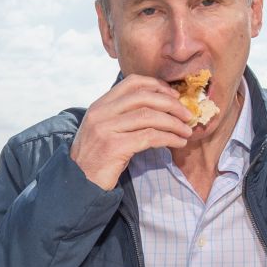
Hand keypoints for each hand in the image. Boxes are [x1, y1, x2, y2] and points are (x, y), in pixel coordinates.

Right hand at [70, 74, 193, 189]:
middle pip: (144, 97)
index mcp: (100, 105)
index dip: (157, 86)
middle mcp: (101, 113)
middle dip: (171, 104)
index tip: (175, 96)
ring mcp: (106, 129)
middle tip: (188, 115)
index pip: (132, 83)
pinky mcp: (113, 147)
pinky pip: (149, 137)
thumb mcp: (106, 131)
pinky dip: (168, 138)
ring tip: (187, 131)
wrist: (79, 184)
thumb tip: (159, 110)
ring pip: (149, 117)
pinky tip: (178, 143)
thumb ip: (124, 117)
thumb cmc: (97, 160)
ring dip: (174, 123)